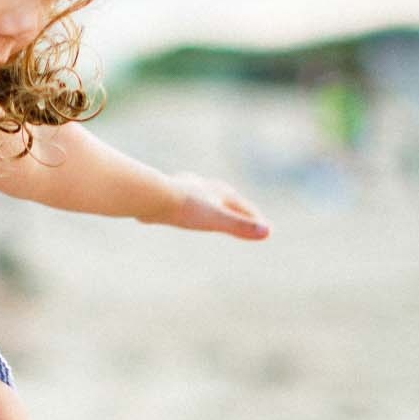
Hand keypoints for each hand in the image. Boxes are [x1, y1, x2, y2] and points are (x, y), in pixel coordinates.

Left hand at [156, 173, 270, 240]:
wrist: (150, 197)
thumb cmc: (185, 208)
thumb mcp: (216, 219)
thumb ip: (239, 226)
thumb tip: (267, 232)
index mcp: (220, 192)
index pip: (244, 207)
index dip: (255, 220)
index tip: (266, 230)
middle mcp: (205, 186)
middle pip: (228, 200)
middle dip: (238, 210)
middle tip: (247, 218)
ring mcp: (187, 189)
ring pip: (206, 197)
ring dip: (214, 203)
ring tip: (215, 208)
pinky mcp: (168, 195)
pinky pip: (183, 201)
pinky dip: (189, 207)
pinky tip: (179, 208)